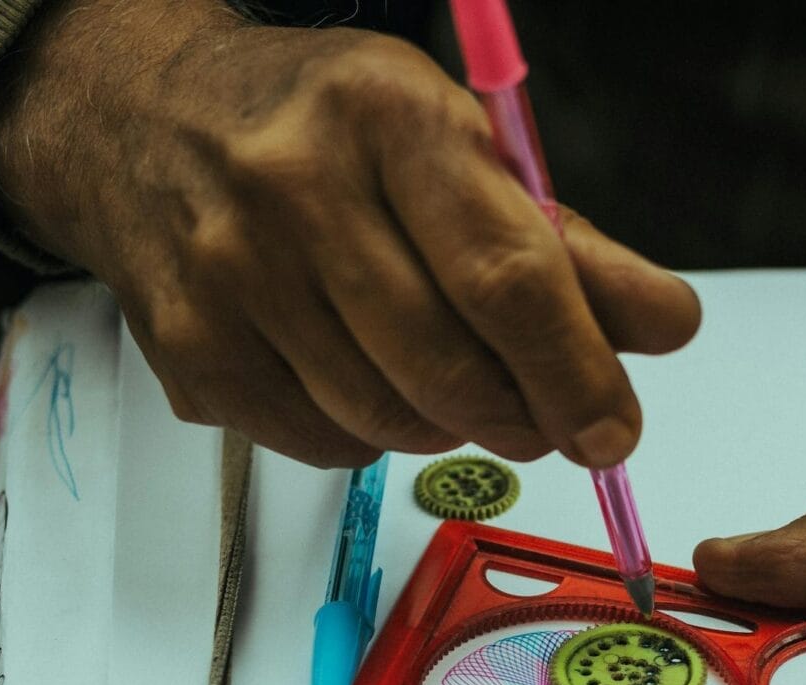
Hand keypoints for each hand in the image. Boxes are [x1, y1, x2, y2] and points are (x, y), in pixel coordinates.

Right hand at [0, 0, 698, 467]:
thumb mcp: (460, 147)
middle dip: (526, 416)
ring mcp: (230, 275)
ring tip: (455, 377)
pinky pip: (326, 445)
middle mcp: (295, 188)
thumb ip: (569, 246)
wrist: (141, 118)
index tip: (615, 428)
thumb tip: (664, 325)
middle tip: (551, 415)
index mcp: (387, 119)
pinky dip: (375, 436)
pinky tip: (373, 378)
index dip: (576, 372)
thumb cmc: (326, 129)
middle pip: (450, 368)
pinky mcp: (192, 351)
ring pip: (392, 422)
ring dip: (453, 427)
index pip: (507, 278)